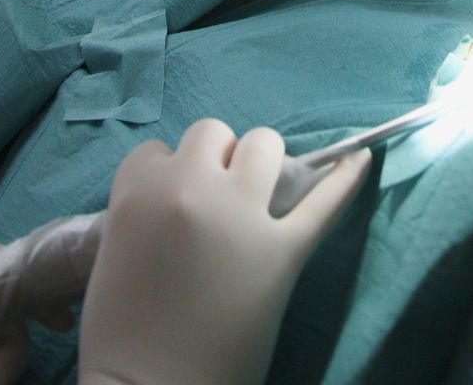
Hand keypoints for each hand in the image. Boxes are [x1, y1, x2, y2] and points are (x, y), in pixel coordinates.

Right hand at [77, 119, 370, 384]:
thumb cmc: (121, 339)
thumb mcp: (111, 257)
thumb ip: (142, 214)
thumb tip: (178, 197)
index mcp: (137, 194)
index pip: (157, 153)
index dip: (169, 177)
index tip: (174, 207)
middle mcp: (189, 190)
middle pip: (212, 134)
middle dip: (216, 161)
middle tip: (216, 203)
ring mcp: (241, 217)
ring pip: (263, 145)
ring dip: (260, 164)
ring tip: (259, 196)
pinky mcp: (284, 251)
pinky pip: (324, 202)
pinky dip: (346, 178)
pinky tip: (361, 158)